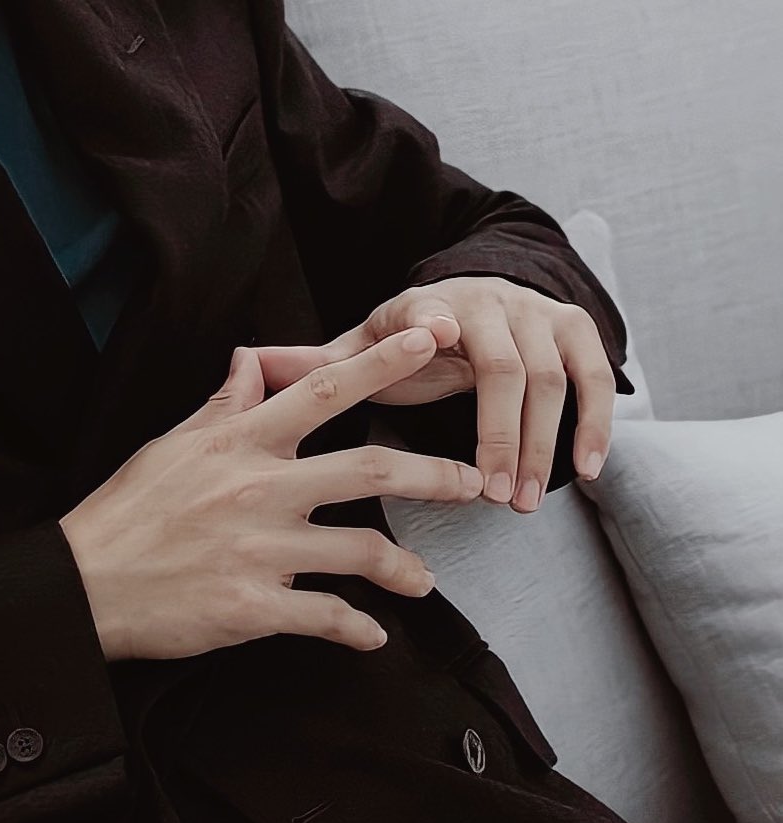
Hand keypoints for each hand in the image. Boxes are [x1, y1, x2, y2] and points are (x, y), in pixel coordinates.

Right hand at [59, 327, 482, 661]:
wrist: (83, 584)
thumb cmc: (126, 510)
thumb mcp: (172, 444)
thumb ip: (224, 404)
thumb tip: (249, 358)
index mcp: (241, 442)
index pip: (324, 391)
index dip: (381, 365)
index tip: (428, 342)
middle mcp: (260, 489)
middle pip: (368, 470)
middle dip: (431, 473)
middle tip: (471, 480)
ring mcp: (261, 550)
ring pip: (360, 550)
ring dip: (404, 567)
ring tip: (424, 579)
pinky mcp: (254, 606)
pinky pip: (325, 617)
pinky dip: (356, 629)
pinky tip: (373, 636)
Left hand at [256, 276, 615, 512]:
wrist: (481, 297)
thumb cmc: (413, 337)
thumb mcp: (368, 344)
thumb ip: (320, 362)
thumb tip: (248, 361)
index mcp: (427, 305)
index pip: (427, 315)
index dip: (429, 327)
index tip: (433, 339)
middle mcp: (488, 302)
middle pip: (503, 367)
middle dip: (500, 433)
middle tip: (492, 496)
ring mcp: (537, 314)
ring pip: (550, 379)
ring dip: (542, 443)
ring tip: (523, 502)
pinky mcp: (574, 330)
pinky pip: (596, 377)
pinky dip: (596, 423)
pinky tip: (588, 471)